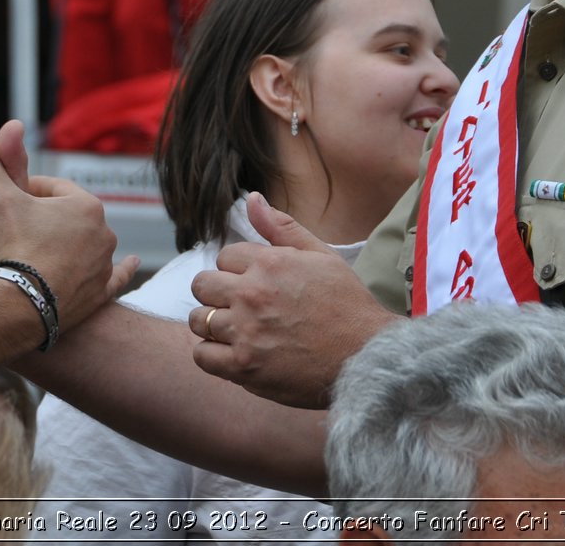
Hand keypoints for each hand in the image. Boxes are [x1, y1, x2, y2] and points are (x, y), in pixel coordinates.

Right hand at [0, 120, 138, 332]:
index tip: (6, 202)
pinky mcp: (101, 293)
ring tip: (37, 254)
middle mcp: (103, 232)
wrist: (19, 306)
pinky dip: (120, 270)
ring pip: (85, 246)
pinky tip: (132, 262)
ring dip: (67, 245)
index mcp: (85, 204)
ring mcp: (104, 264)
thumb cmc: (11, 249)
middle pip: (68, 218)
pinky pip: (115, 277)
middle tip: (15, 231)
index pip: (52, 188)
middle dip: (45, 220)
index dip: (25, 192)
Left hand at [187, 192, 397, 407]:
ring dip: (213, 324)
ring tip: (237, 329)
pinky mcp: (243, 366)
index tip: (255, 284)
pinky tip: (233, 351)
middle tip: (239, 306)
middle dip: (217, 292)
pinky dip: (212, 354)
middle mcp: (252, 294)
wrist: (366, 355)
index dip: (238, 270)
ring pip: (198, 320)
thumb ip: (282, 227)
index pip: (224, 256)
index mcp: (269, 263)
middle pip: (202, 285)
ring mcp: (245, 332)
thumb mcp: (321, 255)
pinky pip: (202, 355)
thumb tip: (252, 198)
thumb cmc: (346, 303)